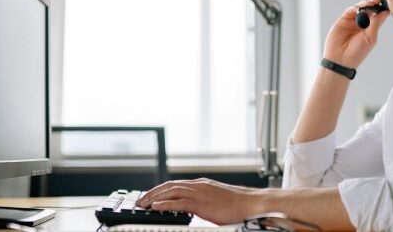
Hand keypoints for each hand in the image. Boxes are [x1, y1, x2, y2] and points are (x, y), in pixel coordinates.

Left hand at [136, 178, 261, 224]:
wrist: (251, 204)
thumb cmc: (237, 205)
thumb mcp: (216, 200)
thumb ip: (202, 201)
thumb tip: (193, 207)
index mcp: (201, 184)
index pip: (175, 184)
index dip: (160, 190)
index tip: (150, 196)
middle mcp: (198, 185)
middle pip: (169, 186)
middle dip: (153, 192)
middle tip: (140, 200)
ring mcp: (199, 192)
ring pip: (171, 191)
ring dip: (154, 197)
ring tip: (143, 204)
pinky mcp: (201, 203)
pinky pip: (179, 202)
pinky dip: (165, 204)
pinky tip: (156, 207)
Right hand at [323, 0, 389, 67]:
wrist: (340, 59)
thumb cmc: (357, 53)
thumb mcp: (370, 37)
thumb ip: (376, 23)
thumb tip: (385, 12)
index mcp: (370, 29)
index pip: (377, 16)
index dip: (381, 9)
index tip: (386, 4)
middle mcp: (362, 24)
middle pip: (369, 10)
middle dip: (374, 4)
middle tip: (377, 0)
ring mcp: (352, 21)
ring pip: (360, 8)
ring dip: (365, 4)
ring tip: (370, 3)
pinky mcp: (343, 20)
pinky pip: (350, 10)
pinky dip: (356, 7)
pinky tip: (360, 8)